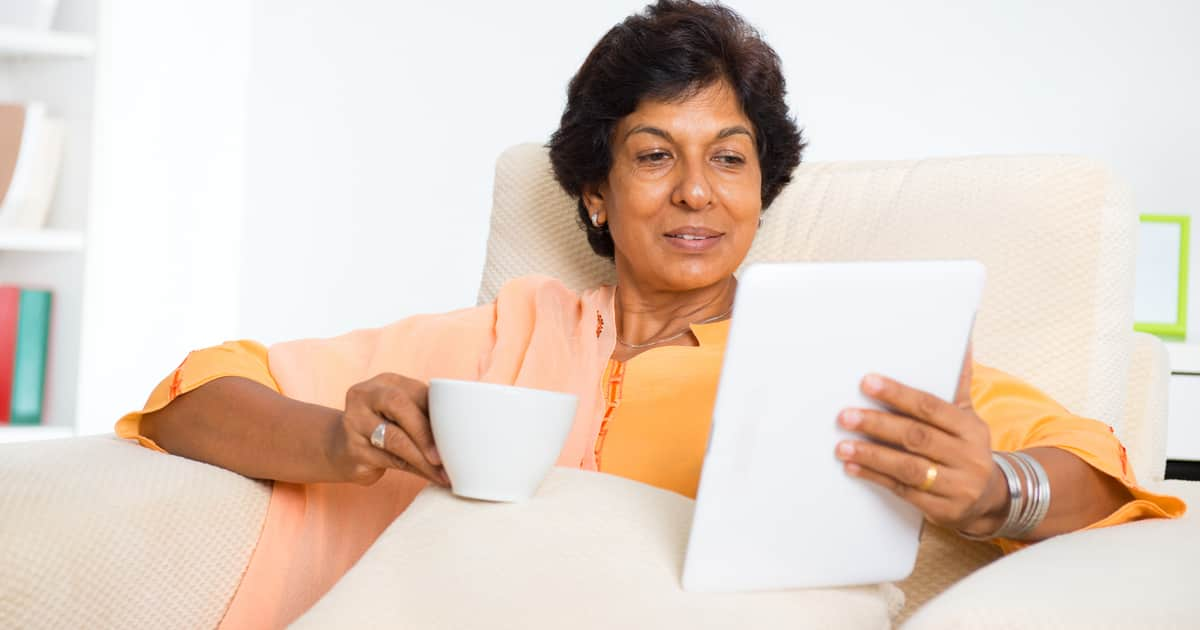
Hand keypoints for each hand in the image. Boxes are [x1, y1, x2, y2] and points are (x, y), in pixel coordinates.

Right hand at [328, 373, 449, 486]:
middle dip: (425, 432)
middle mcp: (366, 396)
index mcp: (386, 382)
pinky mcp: (353, 449)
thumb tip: (466, 437)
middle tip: (444, 456)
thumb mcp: (403, 415)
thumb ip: (426, 416)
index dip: (440, 413)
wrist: (341, 448)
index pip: (417, 391)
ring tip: (443, 473)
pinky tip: (430, 477)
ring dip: (423, 459)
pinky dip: (414, 469)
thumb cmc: (385, 428)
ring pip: (394, 438)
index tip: (461, 434)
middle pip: (399, 406)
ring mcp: (355, 422)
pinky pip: (388, 460)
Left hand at [834, 349, 1007, 535]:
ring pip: (908, 467)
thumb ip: (955, 382)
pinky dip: (875, 477)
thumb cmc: (966, 447)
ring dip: (872, 455)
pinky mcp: (944, 510)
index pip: (930, 407)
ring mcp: (958, 487)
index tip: (867, 382)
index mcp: (971, 428)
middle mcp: (969, 457)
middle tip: (845, 416)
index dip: (898, 394)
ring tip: (842, 446)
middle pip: (917, 437)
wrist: (990, 498)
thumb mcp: (966, 416)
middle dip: (878, 424)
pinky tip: (853, 467)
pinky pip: (904, 491)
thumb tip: (961, 339)